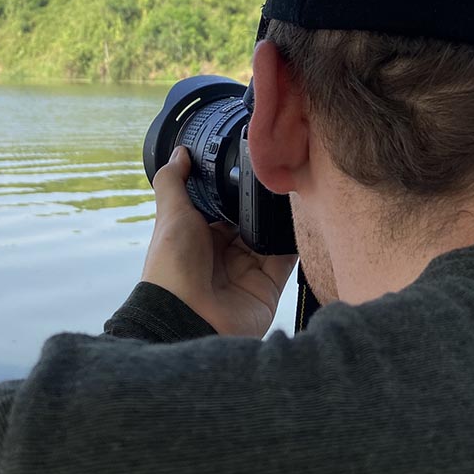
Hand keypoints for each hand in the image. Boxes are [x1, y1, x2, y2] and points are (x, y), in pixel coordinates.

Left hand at [142, 146, 297, 336]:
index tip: (253, 164)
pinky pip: (286, 259)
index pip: (223, 208)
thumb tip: (179, 152)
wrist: (189, 320)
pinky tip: (302, 218)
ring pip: (269, 236)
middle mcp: (224, 254)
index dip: (235, 189)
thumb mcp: (171, 216)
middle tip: (280, 172)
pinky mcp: (268, 286)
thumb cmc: (173, 268)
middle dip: (261, 202)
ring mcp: (247, 270)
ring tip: (296, 188)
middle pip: (249, 221)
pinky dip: (293, 241)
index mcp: (198, 237)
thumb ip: (174, 182)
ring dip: (280, 218)